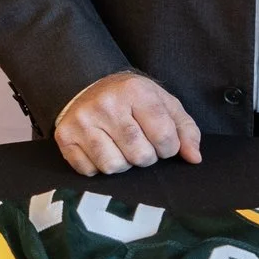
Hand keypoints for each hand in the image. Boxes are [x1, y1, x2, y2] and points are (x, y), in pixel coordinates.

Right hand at [55, 71, 204, 175]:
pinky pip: (89, 171)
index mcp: (135, 91)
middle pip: (140, 156)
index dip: (169, 148)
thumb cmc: (132, 100)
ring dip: (123, 164)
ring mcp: (82, 121)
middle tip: (140, 144)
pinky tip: (101, 149)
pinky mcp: (65, 137)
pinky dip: (99, 168)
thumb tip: (193, 158)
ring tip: (121, 148)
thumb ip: (185, 130)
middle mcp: (106, 104)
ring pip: (113, 166)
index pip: (164, 137)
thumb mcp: (164, 104)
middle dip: (146, 157)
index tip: (162, 142)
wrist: (89, 86)